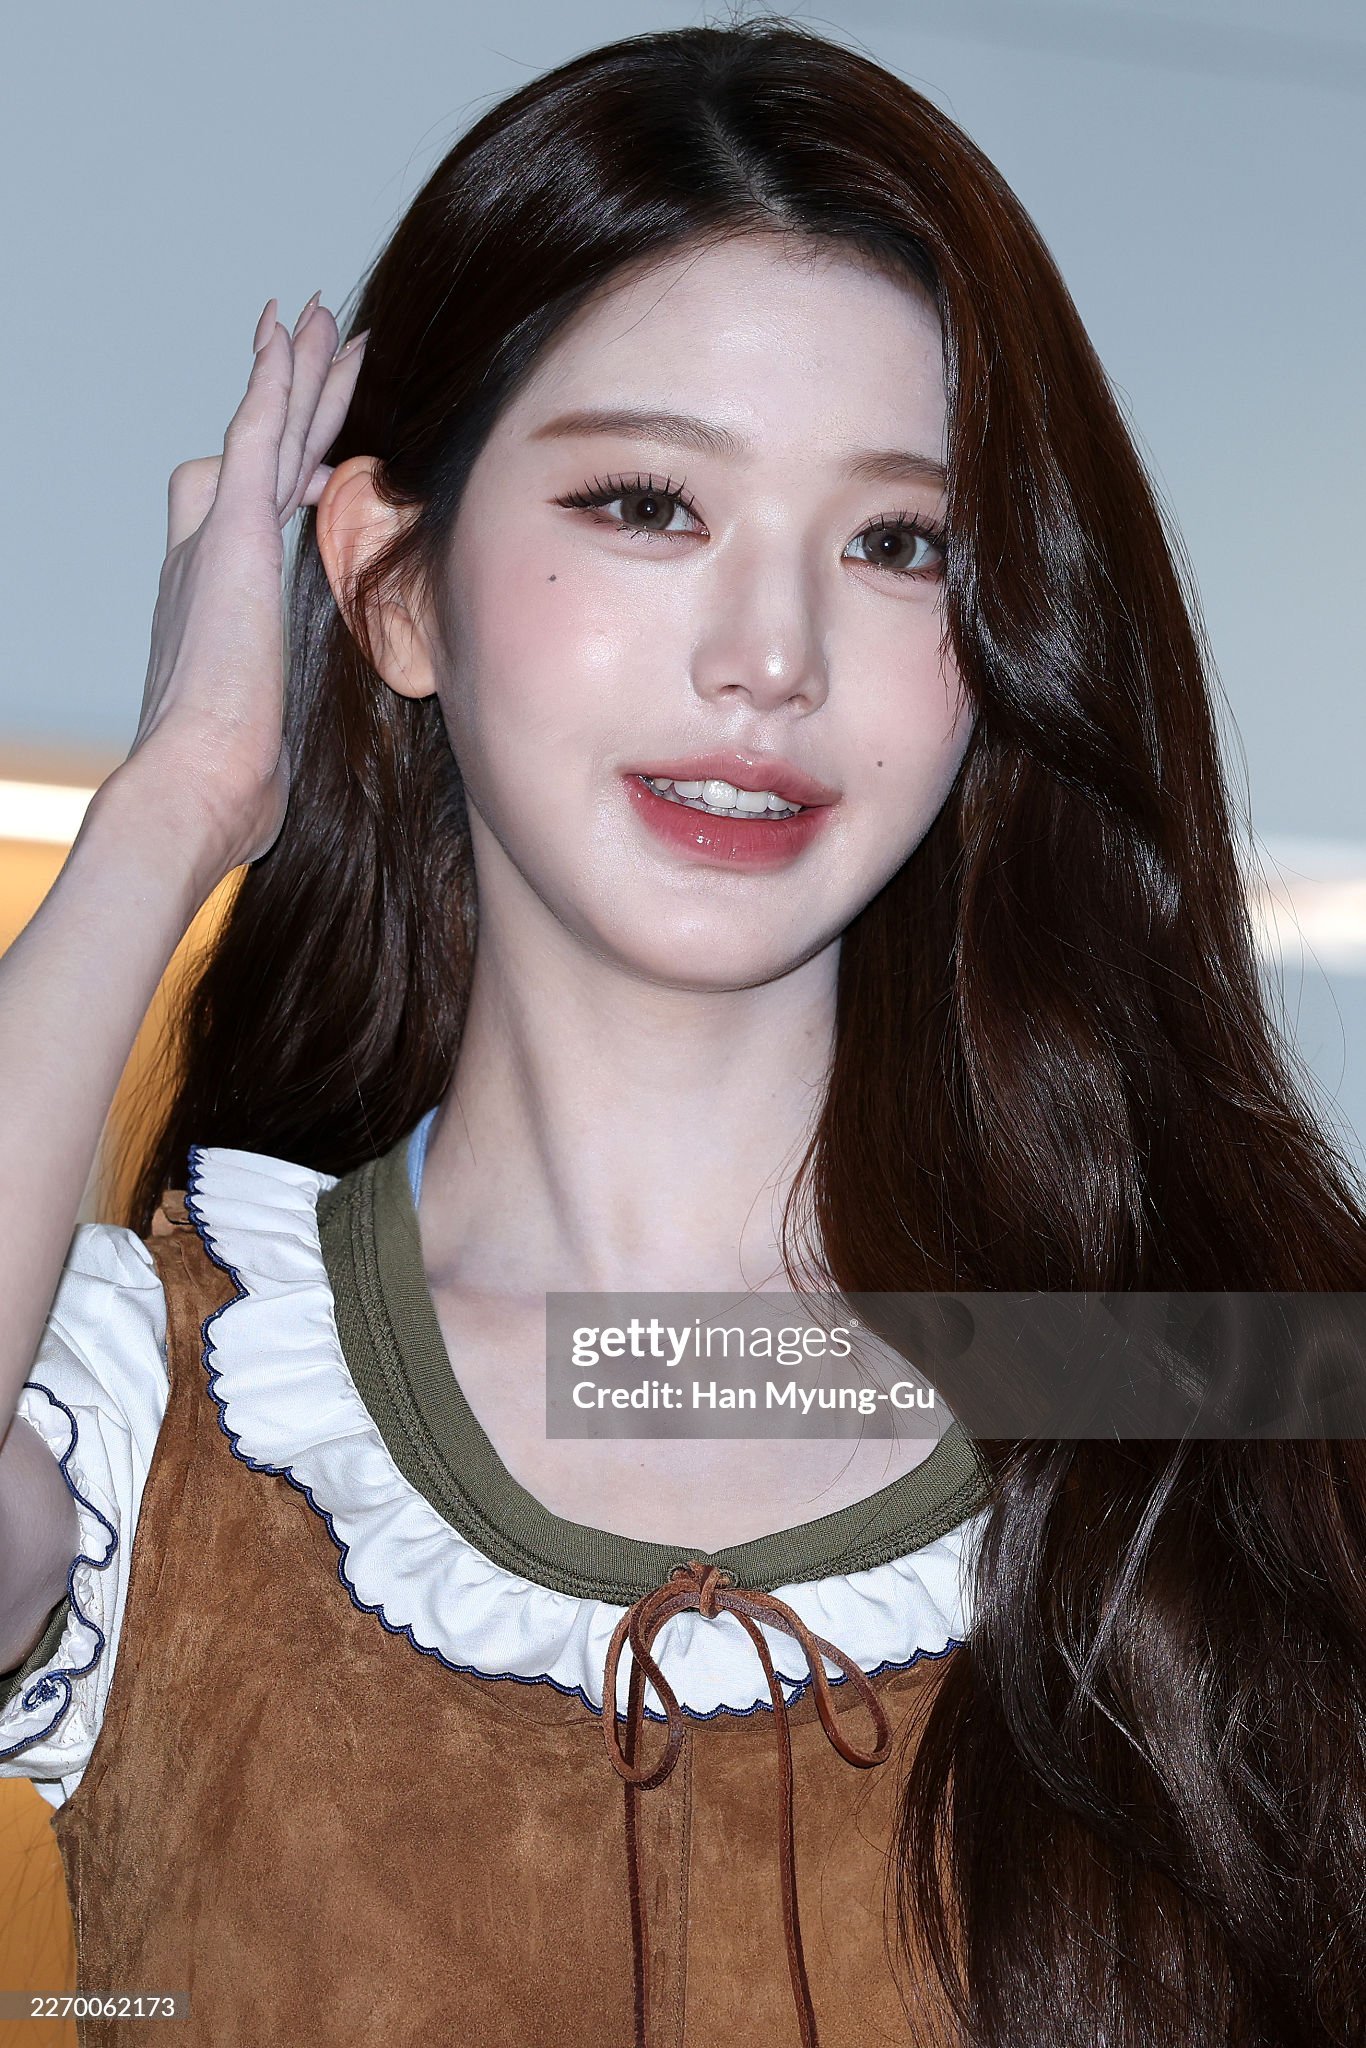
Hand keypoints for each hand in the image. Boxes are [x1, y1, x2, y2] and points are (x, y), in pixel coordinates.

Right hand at [114, 293, 368, 878]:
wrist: (195, 785)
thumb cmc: (230, 788)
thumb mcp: (261, 749)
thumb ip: (265, 740)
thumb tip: (269, 792)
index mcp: (216, 602)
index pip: (257, 515)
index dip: (289, 474)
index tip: (319, 450)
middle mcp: (205, 558)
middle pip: (260, 454)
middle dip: (292, 397)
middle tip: (315, 343)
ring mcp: (216, 539)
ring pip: (264, 429)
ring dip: (294, 369)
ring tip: (321, 315)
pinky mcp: (231, 532)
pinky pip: (257, 431)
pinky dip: (276, 379)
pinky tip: (294, 334)